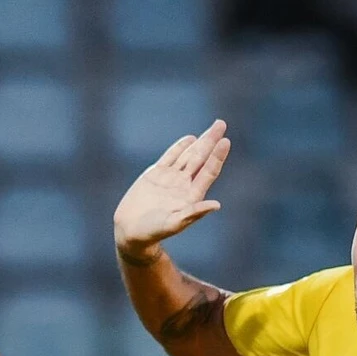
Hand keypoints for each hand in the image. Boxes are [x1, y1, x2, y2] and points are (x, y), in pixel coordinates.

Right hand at [112, 120, 231, 261]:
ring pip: (188, 155)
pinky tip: (190, 139)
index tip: (225, 141)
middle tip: (222, 124)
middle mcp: (183, 184)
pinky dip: (179, 147)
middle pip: (201, 158)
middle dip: (211, 141)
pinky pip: (170, 157)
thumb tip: (217, 205)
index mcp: (192, 195)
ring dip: (200, 141)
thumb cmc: (153, 232)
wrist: (130, 230)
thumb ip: (194, 213)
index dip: (217, 157)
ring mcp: (170, 178)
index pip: (208, 172)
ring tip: (214, 128)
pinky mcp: (155, 175)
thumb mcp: (174, 224)